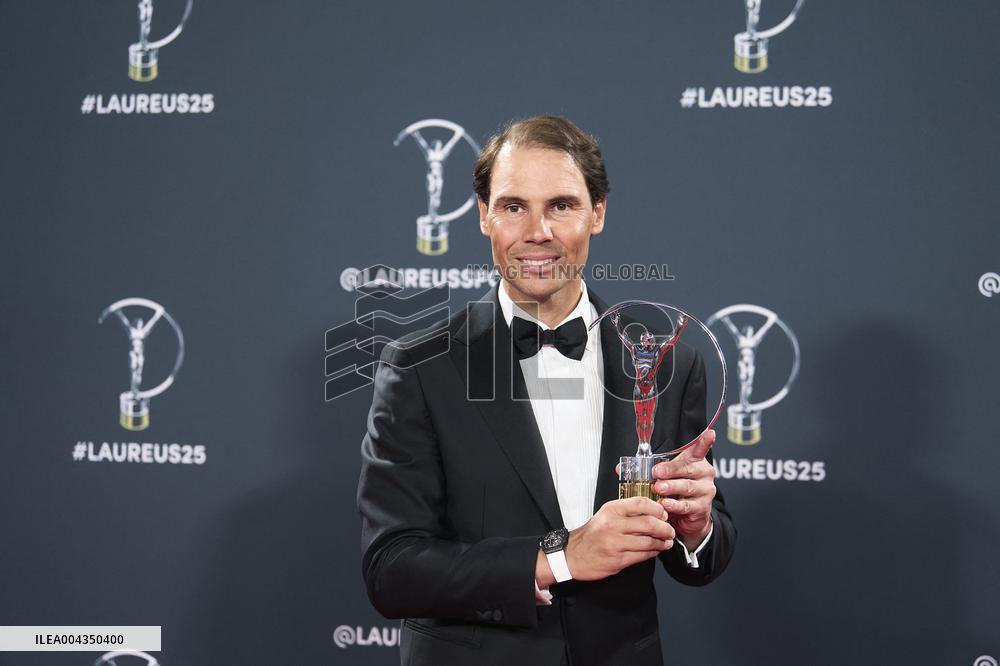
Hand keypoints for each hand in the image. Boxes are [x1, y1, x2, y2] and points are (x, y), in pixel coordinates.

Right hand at [563, 497, 675, 581]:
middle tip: (669, 531)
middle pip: (649, 523)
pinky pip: (643, 555)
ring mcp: (615, 543)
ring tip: (666, 542)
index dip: (658, 509)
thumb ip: (627, 511)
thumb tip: (653, 512)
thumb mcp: (606, 515)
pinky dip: (653, 552)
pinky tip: (656, 550)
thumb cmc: (592, 535)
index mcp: (611, 509)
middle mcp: (613, 524)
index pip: (641, 503)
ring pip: (649, 541)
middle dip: (665, 528)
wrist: (572, 555)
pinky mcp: (618, 560)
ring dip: (662, 542)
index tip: (664, 514)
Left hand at [652, 429, 716, 549]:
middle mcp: (703, 474)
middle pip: (687, 468)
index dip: (704, 441)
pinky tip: (666, 504)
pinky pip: (687, 505)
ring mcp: (704, 490)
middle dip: (670, 469)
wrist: (687, 518)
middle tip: (657, 473)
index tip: (709, 433)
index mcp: (694, 462)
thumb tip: (621, 468)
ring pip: (687, 486)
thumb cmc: (676, 493)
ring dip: (671, 487)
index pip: (699, 449)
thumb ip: (645, 470)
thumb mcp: (663, 478)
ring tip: (658, 488)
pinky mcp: (702, 507)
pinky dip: (675, 505)